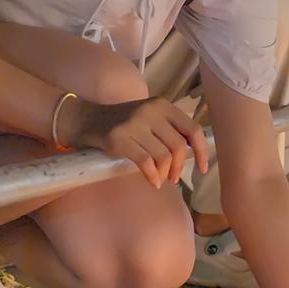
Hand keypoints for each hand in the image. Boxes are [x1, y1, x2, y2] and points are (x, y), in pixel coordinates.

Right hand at [65, 95, 208, 188]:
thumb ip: (169, 130)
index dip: (201, 151)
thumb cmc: (122, 123)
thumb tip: (192, 154)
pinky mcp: (119, 138)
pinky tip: (152, 181)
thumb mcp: (149, 118)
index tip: (203, 168)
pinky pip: (146, 162)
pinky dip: (153, 176)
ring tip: (161, 179)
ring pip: (163, 156)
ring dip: (165, 173)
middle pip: (178, 146)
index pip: (192, 129)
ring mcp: (134, 123)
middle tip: (174, 178)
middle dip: (179, 167)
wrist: (85, 120)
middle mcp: (150, 111)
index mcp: (162, 105)